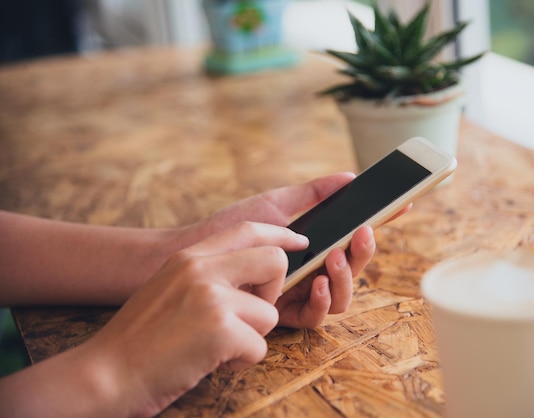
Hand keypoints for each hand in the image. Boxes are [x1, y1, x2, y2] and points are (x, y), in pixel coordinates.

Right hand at [80, 223, 307, 415]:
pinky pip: (259, 346)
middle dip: (274, 291)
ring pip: (268, 313)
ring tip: (216, 346)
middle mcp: (201, 269)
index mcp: (189, 256)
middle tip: (251, 313)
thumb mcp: (169, 287)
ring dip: (250, 337)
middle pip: (275, 261)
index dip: (280, 233)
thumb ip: (208, 274)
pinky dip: (241, 361)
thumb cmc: (141, 337)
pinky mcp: (220, 330)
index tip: (300, 241)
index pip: (248, 229)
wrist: (105, 373)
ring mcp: (211, 297)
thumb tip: (254, 277)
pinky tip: (210, 361)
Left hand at [179, 173, 409, 328]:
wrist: (196, 254)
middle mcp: (313, 270)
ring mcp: (300, 294)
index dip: (381, 223)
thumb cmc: (232, 229)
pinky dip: (322, 301)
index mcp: (316, 244)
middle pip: (355, 268)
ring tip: (336, 257)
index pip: (355, 236)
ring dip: (347, 277)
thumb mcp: (276, 204)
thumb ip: (313, 193)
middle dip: (366, 252)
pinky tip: (317, 283)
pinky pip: (316, 317)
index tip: (404, 204)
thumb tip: (350, 176)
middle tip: (364, 232)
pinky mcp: (285, 314)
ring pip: (342, 296)